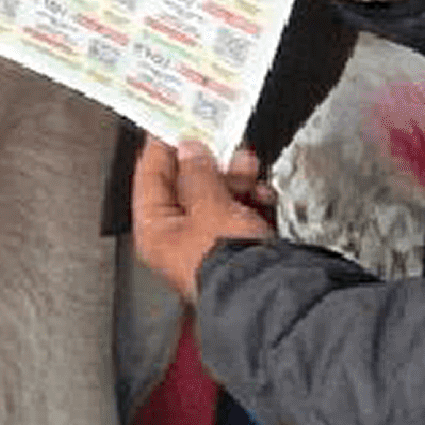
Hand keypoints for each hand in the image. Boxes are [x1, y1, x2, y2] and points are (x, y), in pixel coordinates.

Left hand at [131, 136, 274, 302]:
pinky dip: (251, 201)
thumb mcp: (209, 208)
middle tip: (220, 142)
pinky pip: (240, 217)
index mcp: (155, 233)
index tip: (172, 124)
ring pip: (217, 199)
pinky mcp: (240, 251)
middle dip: (208, 164)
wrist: (276, 299)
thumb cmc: (232, 266)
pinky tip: (263, 194)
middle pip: (187, 187)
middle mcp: (178, 241)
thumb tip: (189, 150)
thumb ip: (198, 174)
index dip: (161, 149)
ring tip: (248, 166)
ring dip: (234, 179)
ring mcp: (210, 246)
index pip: (148, 179)